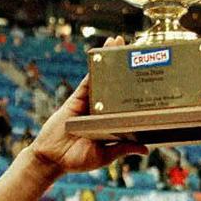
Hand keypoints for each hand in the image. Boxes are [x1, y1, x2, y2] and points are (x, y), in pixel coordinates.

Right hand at [29, 36, 147, 175]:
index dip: (135, 86)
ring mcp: (88, 102)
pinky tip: (100, 54)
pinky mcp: (76, 99)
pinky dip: (93, 67)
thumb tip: (146, 149)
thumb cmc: (77, 160)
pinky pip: (86, 80)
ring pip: (101, 76)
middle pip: (115, 82)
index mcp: (110, 121)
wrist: (52, 159)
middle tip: (136, 47)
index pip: (125, 101)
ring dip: (108, 58)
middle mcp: (101, 108)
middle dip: (123, 65)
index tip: (148, 74)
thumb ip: (123, 149)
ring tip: (118, 41)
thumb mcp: (105, 156)